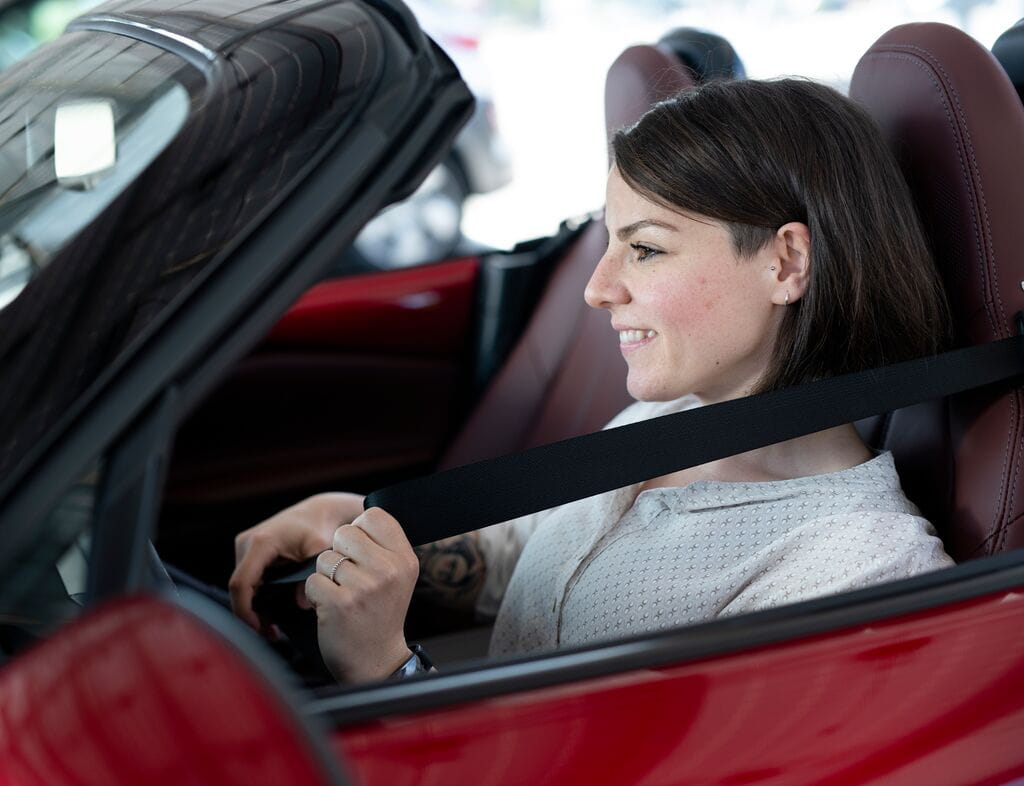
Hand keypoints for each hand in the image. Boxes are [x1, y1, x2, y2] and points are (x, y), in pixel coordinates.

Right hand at [229, 492, 364, 629]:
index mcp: (261, 542)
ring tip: (273, 628)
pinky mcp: (248, 552)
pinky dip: (256, 597)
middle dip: (251, 614)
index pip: (241, 583)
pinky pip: (247, 580)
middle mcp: (246, 543)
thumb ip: (311, 576)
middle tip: (272, 634)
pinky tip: (271, 612)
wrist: (320, 512)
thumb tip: (301, 604)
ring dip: (253, 607)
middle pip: (239, 588)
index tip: (260, 629)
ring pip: (242, 586)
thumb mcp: (321, 551)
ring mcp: (245, 547)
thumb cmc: (321, 529)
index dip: (245, 611)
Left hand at [304, 507, 419, 683]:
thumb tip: (361, 516)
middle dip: (339, 553)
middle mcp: (388, 570)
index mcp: (405, 559)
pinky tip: (331, 608)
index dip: (359, 529)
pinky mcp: (339, 604)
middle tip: (350, 578)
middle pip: (345, 532)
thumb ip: (383, 547)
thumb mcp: (397, 577)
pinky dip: (315, 595)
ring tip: (343, 595)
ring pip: (325, 558)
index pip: (374, 515)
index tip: (361, 551)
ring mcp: (364, 587)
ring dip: (326, 576)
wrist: (376, 662)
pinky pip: (311, 581)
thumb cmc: (381, 614)